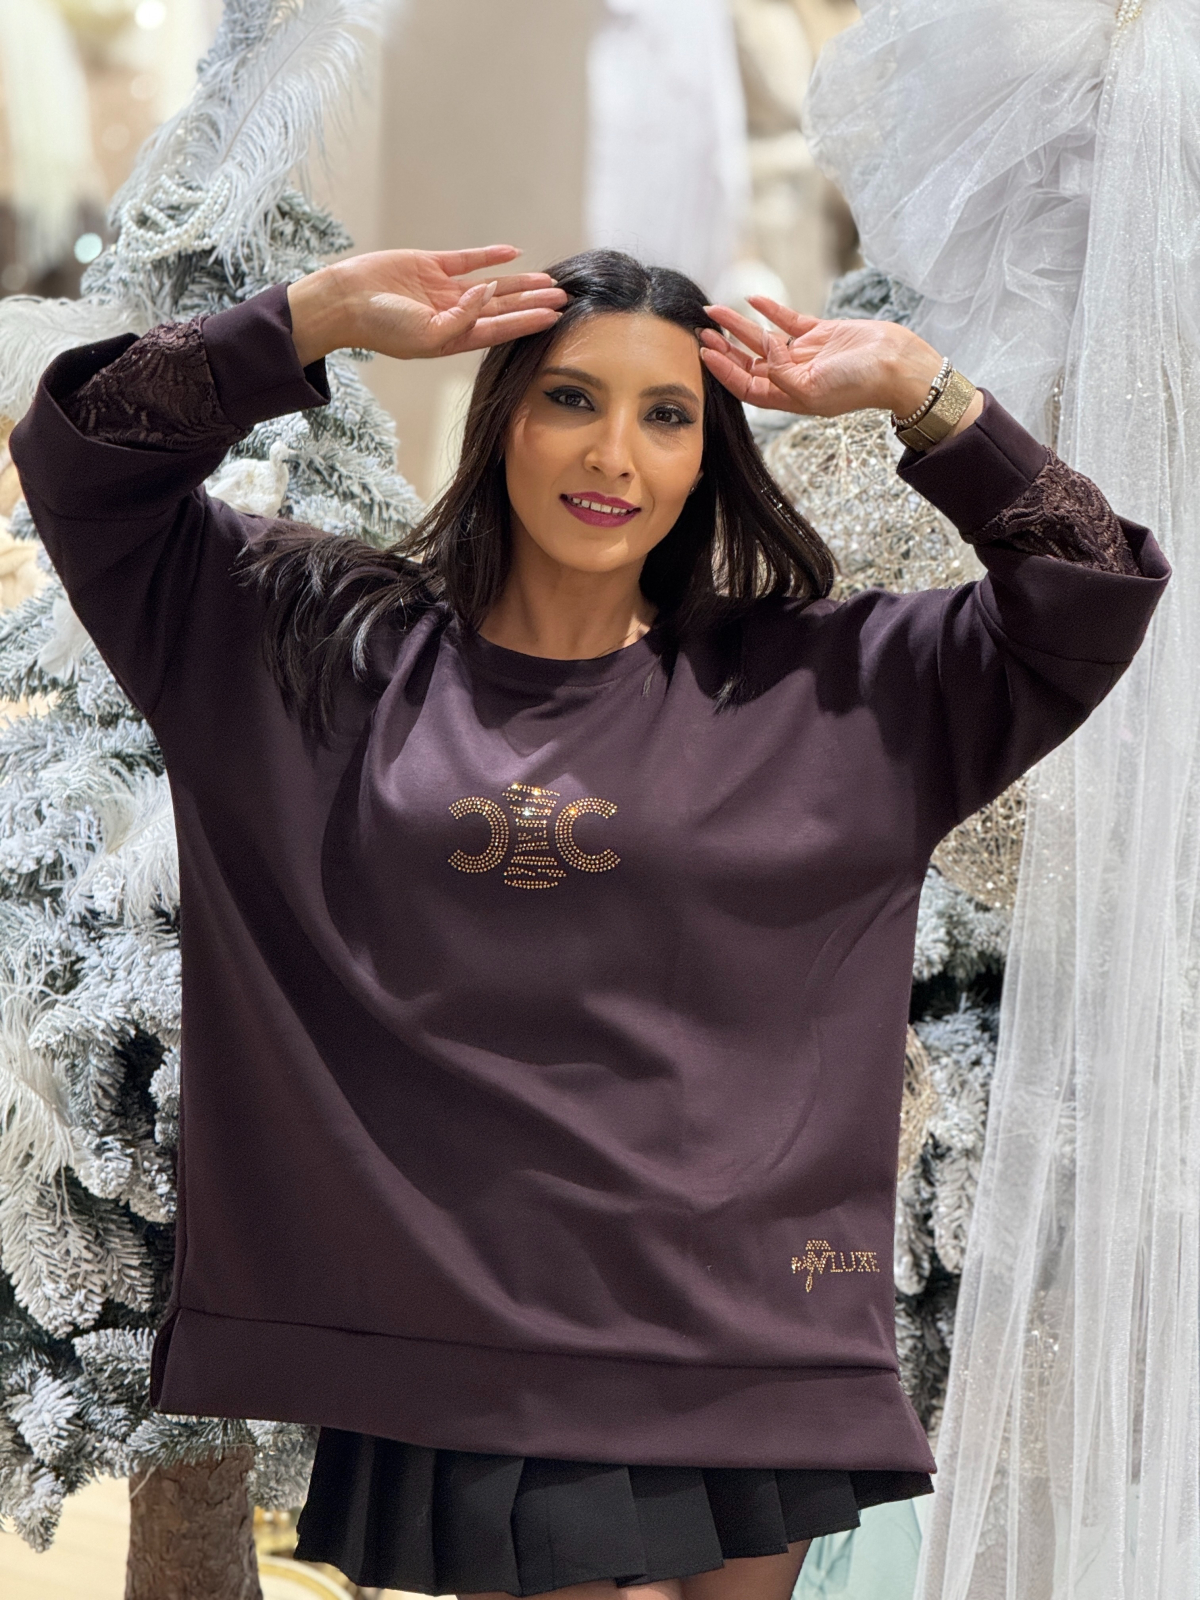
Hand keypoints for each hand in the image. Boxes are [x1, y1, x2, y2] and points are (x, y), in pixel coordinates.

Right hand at [287, 245, 566, 365]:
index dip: (528, 323)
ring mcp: (442, 290)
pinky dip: (489, 257)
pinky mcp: (430, 266)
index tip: (554, 318)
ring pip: (491, 285)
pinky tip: (512, 253)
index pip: (500, 330)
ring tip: (547, 281)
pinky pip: (467, 260)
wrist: (345, 301)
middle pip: (502, 309)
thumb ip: (461, 319)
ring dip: (519, 283)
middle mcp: (453, 315)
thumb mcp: (425, 336)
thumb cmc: (381, 327)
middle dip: (533, 304)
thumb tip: (489, 293)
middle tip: (563, 298)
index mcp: (453, 338)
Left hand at [700, 296, 973, 425]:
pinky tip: (752, 299)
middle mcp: (794, 377)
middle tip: (702, 332)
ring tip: (715, 312)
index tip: (705, 353)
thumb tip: (762, 347)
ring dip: (740, 327)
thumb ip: (781, 372)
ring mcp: (807, 354)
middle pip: (749, 364)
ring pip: (763, 339)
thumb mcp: (813, 388)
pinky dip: (770, 310)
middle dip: (725, 349)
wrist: (898, 365)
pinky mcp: (821, 333)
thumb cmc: (859, 384)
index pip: (747, 386)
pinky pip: (788, 320)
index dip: (724, 371)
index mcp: (790, 397)